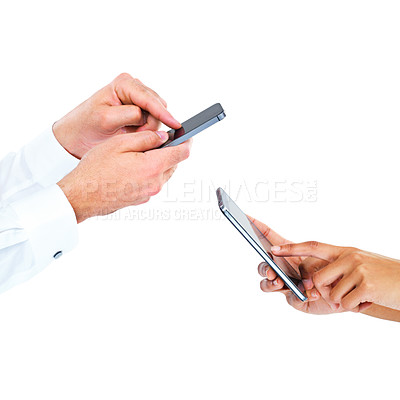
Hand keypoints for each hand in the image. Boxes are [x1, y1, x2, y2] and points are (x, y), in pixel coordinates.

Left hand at [53, 73, 180, 158]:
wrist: (76, 137)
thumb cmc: (86, 127)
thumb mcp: (106, 120)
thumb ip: (129, 115)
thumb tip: (147, 116)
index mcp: (123, 84)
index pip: (149, 99)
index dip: (163, 113)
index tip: (175, 125)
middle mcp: (133, 88)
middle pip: (157, 107)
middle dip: (151, 124)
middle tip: (135, 136)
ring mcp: (137, 99)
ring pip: (157, 116)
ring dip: (148, 128)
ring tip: (129, 134)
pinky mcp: (140, 111)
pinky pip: (153, 121)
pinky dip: (147, 130)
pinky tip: (134, 133)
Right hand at [57, 130, 190, 222]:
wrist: (82, 195)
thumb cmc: (96, 169)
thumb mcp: (120, 144)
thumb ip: (146, 139)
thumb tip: (163, 137)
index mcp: (152, 167)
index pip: (182, 153)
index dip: (187, 142)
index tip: (187, 136)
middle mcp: (155, 183)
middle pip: (174, 163)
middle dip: (169, 151)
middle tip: (155, 142)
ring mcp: (149, 193)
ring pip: (164, 173)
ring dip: (158, 162)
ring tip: (138, 155)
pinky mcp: (142, 199)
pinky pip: (153, 182)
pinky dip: (149, 173)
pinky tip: (132, 168)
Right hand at [250, 217, 346, 314]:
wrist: (349, 289)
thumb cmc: (334, 266)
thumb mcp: (320, 252)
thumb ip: (301, 250)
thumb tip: (282, 254)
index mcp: (287, 252)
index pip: (267, 236)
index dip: (255, 226)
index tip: (244, 216)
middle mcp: (283, 268)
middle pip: (263, 265)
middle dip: (264, 268)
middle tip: (273, 273)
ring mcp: (287, 284)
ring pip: (267, 284)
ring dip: (271, 284)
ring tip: (281, 283)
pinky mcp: (295, 300)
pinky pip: (291, 298)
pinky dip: (300, 295)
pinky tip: (313, 294)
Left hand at [271, 242, 399, 311]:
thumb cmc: (383, 279)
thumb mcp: (359, 267)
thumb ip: (336, 272)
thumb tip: (314, 286)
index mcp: (345, 251)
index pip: (313, 246)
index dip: (292, 248)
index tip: (273, 249)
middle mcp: (349, 257)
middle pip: (317, 278)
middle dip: (324, 293)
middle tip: (339, 299)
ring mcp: (358, 269)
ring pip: (332, 293)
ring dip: (344, 302)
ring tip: (362, 297)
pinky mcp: (366, 284)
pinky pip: (345, 302)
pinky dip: (355, 307)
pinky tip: (368, 301)